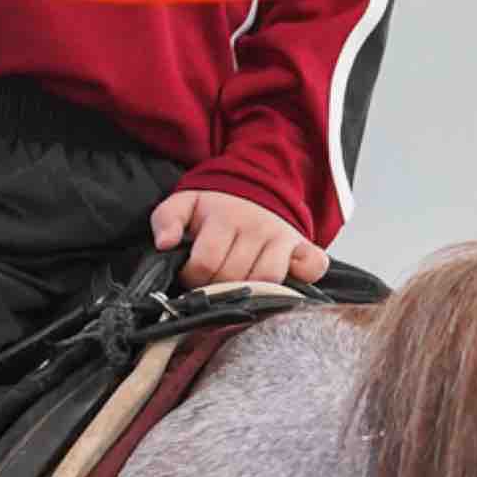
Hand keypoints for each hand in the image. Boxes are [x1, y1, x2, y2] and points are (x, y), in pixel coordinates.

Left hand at [150, 188, 326, 286]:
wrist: (255, 186)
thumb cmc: (217, 206)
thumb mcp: (185, 204)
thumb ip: (167, 219)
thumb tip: (165, 243)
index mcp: (224, 217)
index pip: (205, 263)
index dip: (192, 276)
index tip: (192, 273)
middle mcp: (256, 226)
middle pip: (234, 277)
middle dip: (217, 285)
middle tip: (214, 280)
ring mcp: (283, 237)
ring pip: (268, 281)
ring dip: (250, 290)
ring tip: (238, 283)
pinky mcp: (305, 245)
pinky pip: (312, 268)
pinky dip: (301, 277)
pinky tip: (280, 279)